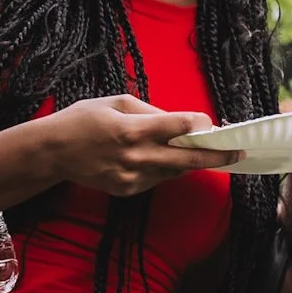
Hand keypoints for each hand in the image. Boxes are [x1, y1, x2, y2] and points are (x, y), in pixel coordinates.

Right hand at [45, 95, 240, 196]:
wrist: (53, 152)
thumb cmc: (84, 120)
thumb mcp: (116, 102)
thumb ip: (151, 111)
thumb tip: (180, 120)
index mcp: (132, 130)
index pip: (177, 127)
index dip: (199, 125)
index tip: (212, 124)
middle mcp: (135, 157)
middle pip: (187, 158)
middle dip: (216, 157)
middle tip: (239, 154)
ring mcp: (132, 177)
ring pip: (174, 170)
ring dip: (189, 161)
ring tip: (205, 151)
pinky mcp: (127, 190)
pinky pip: (157, 179)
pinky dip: (165, 167)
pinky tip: (161, 157)